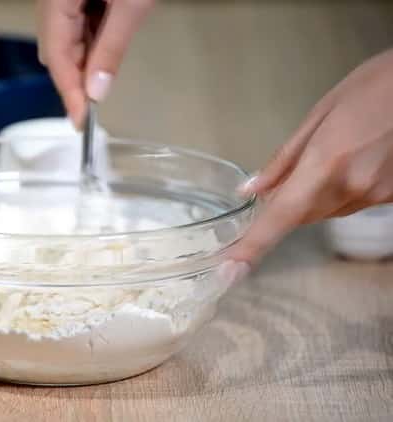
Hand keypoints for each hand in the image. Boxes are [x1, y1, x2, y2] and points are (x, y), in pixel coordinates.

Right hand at [37, 0, 154, 125]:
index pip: (55, 54)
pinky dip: (91, 37)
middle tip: (95, 102)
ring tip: (107, 70)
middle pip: (55, 47)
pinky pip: (75, 20)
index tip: (81, 122)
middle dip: (75, 76)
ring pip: (65, 36)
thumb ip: (112, 46)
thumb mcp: (131, 5)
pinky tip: (108, 41)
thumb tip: (96, 91)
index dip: (69, 91)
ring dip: (85, 57)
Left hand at [228, 48, 392, 273]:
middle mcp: (351, 188)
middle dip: (289, 201)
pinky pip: (354, 204)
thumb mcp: (321, 113)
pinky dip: (345, 190)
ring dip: (318, 194)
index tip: (229, 270)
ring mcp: (377, 196)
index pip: (279, 217)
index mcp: (325, 164)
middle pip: (302, 216)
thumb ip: (284, 159)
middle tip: (296, 169)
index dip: (251, 246)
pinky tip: (361, 157)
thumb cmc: (377, 86)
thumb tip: (251, 190)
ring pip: (328, 211)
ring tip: (338, 152)